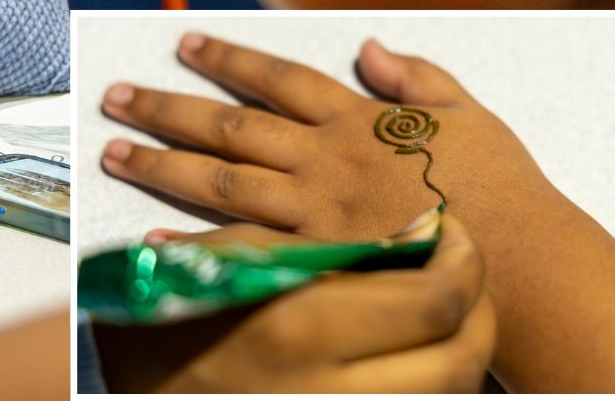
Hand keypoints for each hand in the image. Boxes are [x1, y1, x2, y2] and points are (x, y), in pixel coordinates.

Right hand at [93, 215, 494, 391]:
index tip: (452, 230)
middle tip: (469, 266)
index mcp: (306, 326)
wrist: (135, 385)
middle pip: (459, 354)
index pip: (430, 299)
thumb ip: (317, 249)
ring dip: (467, 345)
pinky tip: (432, 350)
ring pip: (447, 391)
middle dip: (478, 306)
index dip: (457, 260)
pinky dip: (433, 377)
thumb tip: (400, 242)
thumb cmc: (174, 313)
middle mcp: (333, 387)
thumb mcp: (236, 265)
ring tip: (464, 306)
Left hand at [99, 33, 550, 238]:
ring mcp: (315, 213)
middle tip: (115, 95)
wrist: (524, 267)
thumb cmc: (504, 191)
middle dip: (167, 107)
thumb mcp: (467, 113)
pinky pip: (241, 251)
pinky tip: (151, 237)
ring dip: (162, 164)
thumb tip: (367, 45)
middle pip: (230, 126)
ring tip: (113, 151)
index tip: (182, 42)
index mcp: (355, 120)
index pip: (276, 77)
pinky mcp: (316, 263)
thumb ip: (414, 76)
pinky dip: (194, 246)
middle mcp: (324, 160)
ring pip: (222, 181)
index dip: (226, 57)